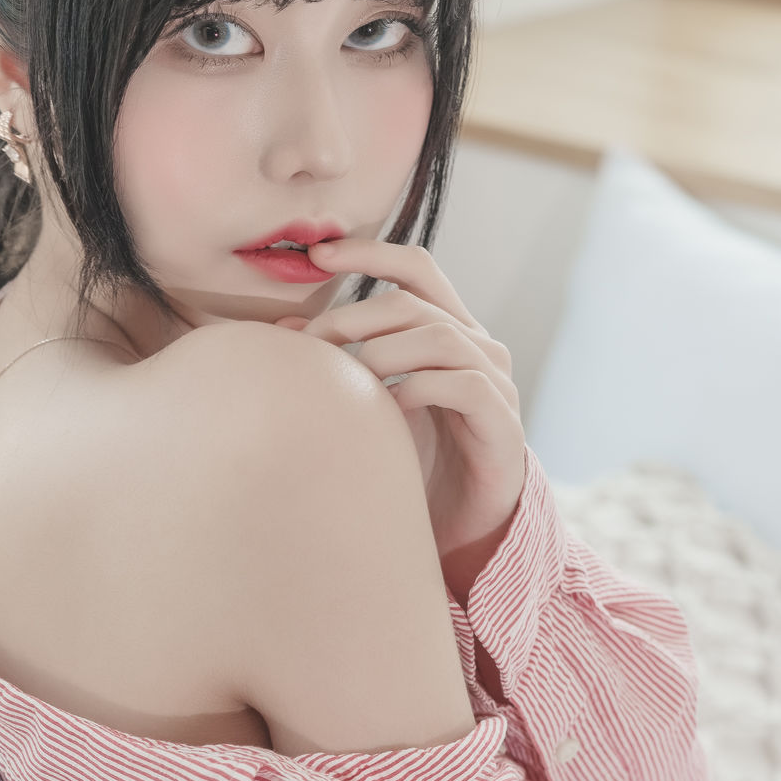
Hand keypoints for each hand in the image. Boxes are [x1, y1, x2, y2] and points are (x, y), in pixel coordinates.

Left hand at [275, 238, 525, 603]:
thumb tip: (278, 331)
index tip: (317, 256)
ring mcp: (495, 383)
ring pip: (437, 337)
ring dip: (381, 352)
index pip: (416, 269)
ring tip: (346, 379)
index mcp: (451, 331)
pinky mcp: (502, 422)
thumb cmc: (416, 462)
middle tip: (308, 345)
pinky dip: (417, 389)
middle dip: (353, 317)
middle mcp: (479, 347)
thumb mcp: (374, 404)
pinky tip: (386, 411)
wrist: (468, 527)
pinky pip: (461, 386)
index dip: (370, 253)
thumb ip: (342, 364)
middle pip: (413, 304)